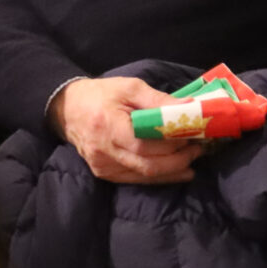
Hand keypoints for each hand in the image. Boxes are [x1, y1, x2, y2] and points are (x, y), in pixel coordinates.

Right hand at [52, 77, 206, 185]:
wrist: (67, 109)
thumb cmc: (101, 95)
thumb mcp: (130, 87)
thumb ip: (159, 100)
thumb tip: (189, 107)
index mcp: (108, 127)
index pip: (145, 145)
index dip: (172, 145)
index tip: (194, 136)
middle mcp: (104, 152)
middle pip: (148, 165)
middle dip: (178, 160)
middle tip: (199, 150)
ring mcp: (102, 166)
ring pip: (144, 176)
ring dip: (172, 171)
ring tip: (192, 160)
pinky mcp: (105, 174)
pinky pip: (136, 179)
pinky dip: (158, 176)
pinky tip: (176, 171)